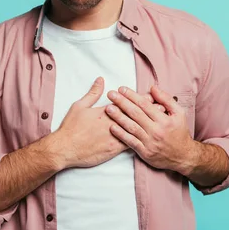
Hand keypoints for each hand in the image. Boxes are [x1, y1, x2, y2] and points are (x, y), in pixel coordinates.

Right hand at [52, 78, 166, 169]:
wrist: (65, 148)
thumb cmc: (71, 127)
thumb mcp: (79, 105)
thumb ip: (93, 93)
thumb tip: (101, 80)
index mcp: (105, 112)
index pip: (126, 103)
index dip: (140, 99)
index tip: (151, 95)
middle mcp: (112, 123)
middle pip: (134, 115)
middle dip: (149, 110)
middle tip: (163, 106)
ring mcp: (114, 137)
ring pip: (135, 129)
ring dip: (148, 125)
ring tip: (161, 121)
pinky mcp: (113, 150)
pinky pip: (130, 144)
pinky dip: (141, 140)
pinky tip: (150, 139)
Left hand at [106, 85, 195, 172]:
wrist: (183, 157)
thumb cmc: (180, 132)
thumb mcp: (179, 113)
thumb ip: (166, 99)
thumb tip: (153, 88)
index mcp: (164, 120)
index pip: (144, 104)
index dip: (132, 95)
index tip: (122, 89)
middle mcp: (156, 130)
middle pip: (135, 114)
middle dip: (121, 102)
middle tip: (111, 94)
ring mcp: (150, 142)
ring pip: (131, 127)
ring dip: (118, 117)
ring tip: (108, 108)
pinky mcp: (144, 152)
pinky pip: (130, 142)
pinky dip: (120, 134)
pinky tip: (112, 127)